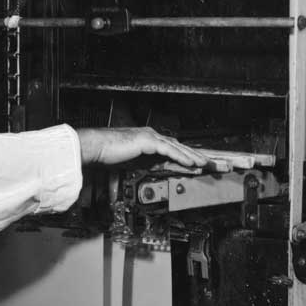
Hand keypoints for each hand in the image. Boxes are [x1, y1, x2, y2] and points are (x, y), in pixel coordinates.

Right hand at [76, 126, 204, 168]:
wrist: (96, 147)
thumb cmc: (110, 154)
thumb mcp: (134, 162)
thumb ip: (149, 164)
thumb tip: (160, 170)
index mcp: (149, 138)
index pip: (173, 147)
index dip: (187, 155)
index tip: (198, 163)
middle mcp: (152, 135)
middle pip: (179, 145)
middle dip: (195, 154)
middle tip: (209, 163)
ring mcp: (150, 136)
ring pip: (177, 147)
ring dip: (193, 156)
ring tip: (205, 164)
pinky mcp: (148, 141)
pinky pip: (169, 150)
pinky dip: (181, 157)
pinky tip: (191, 163)